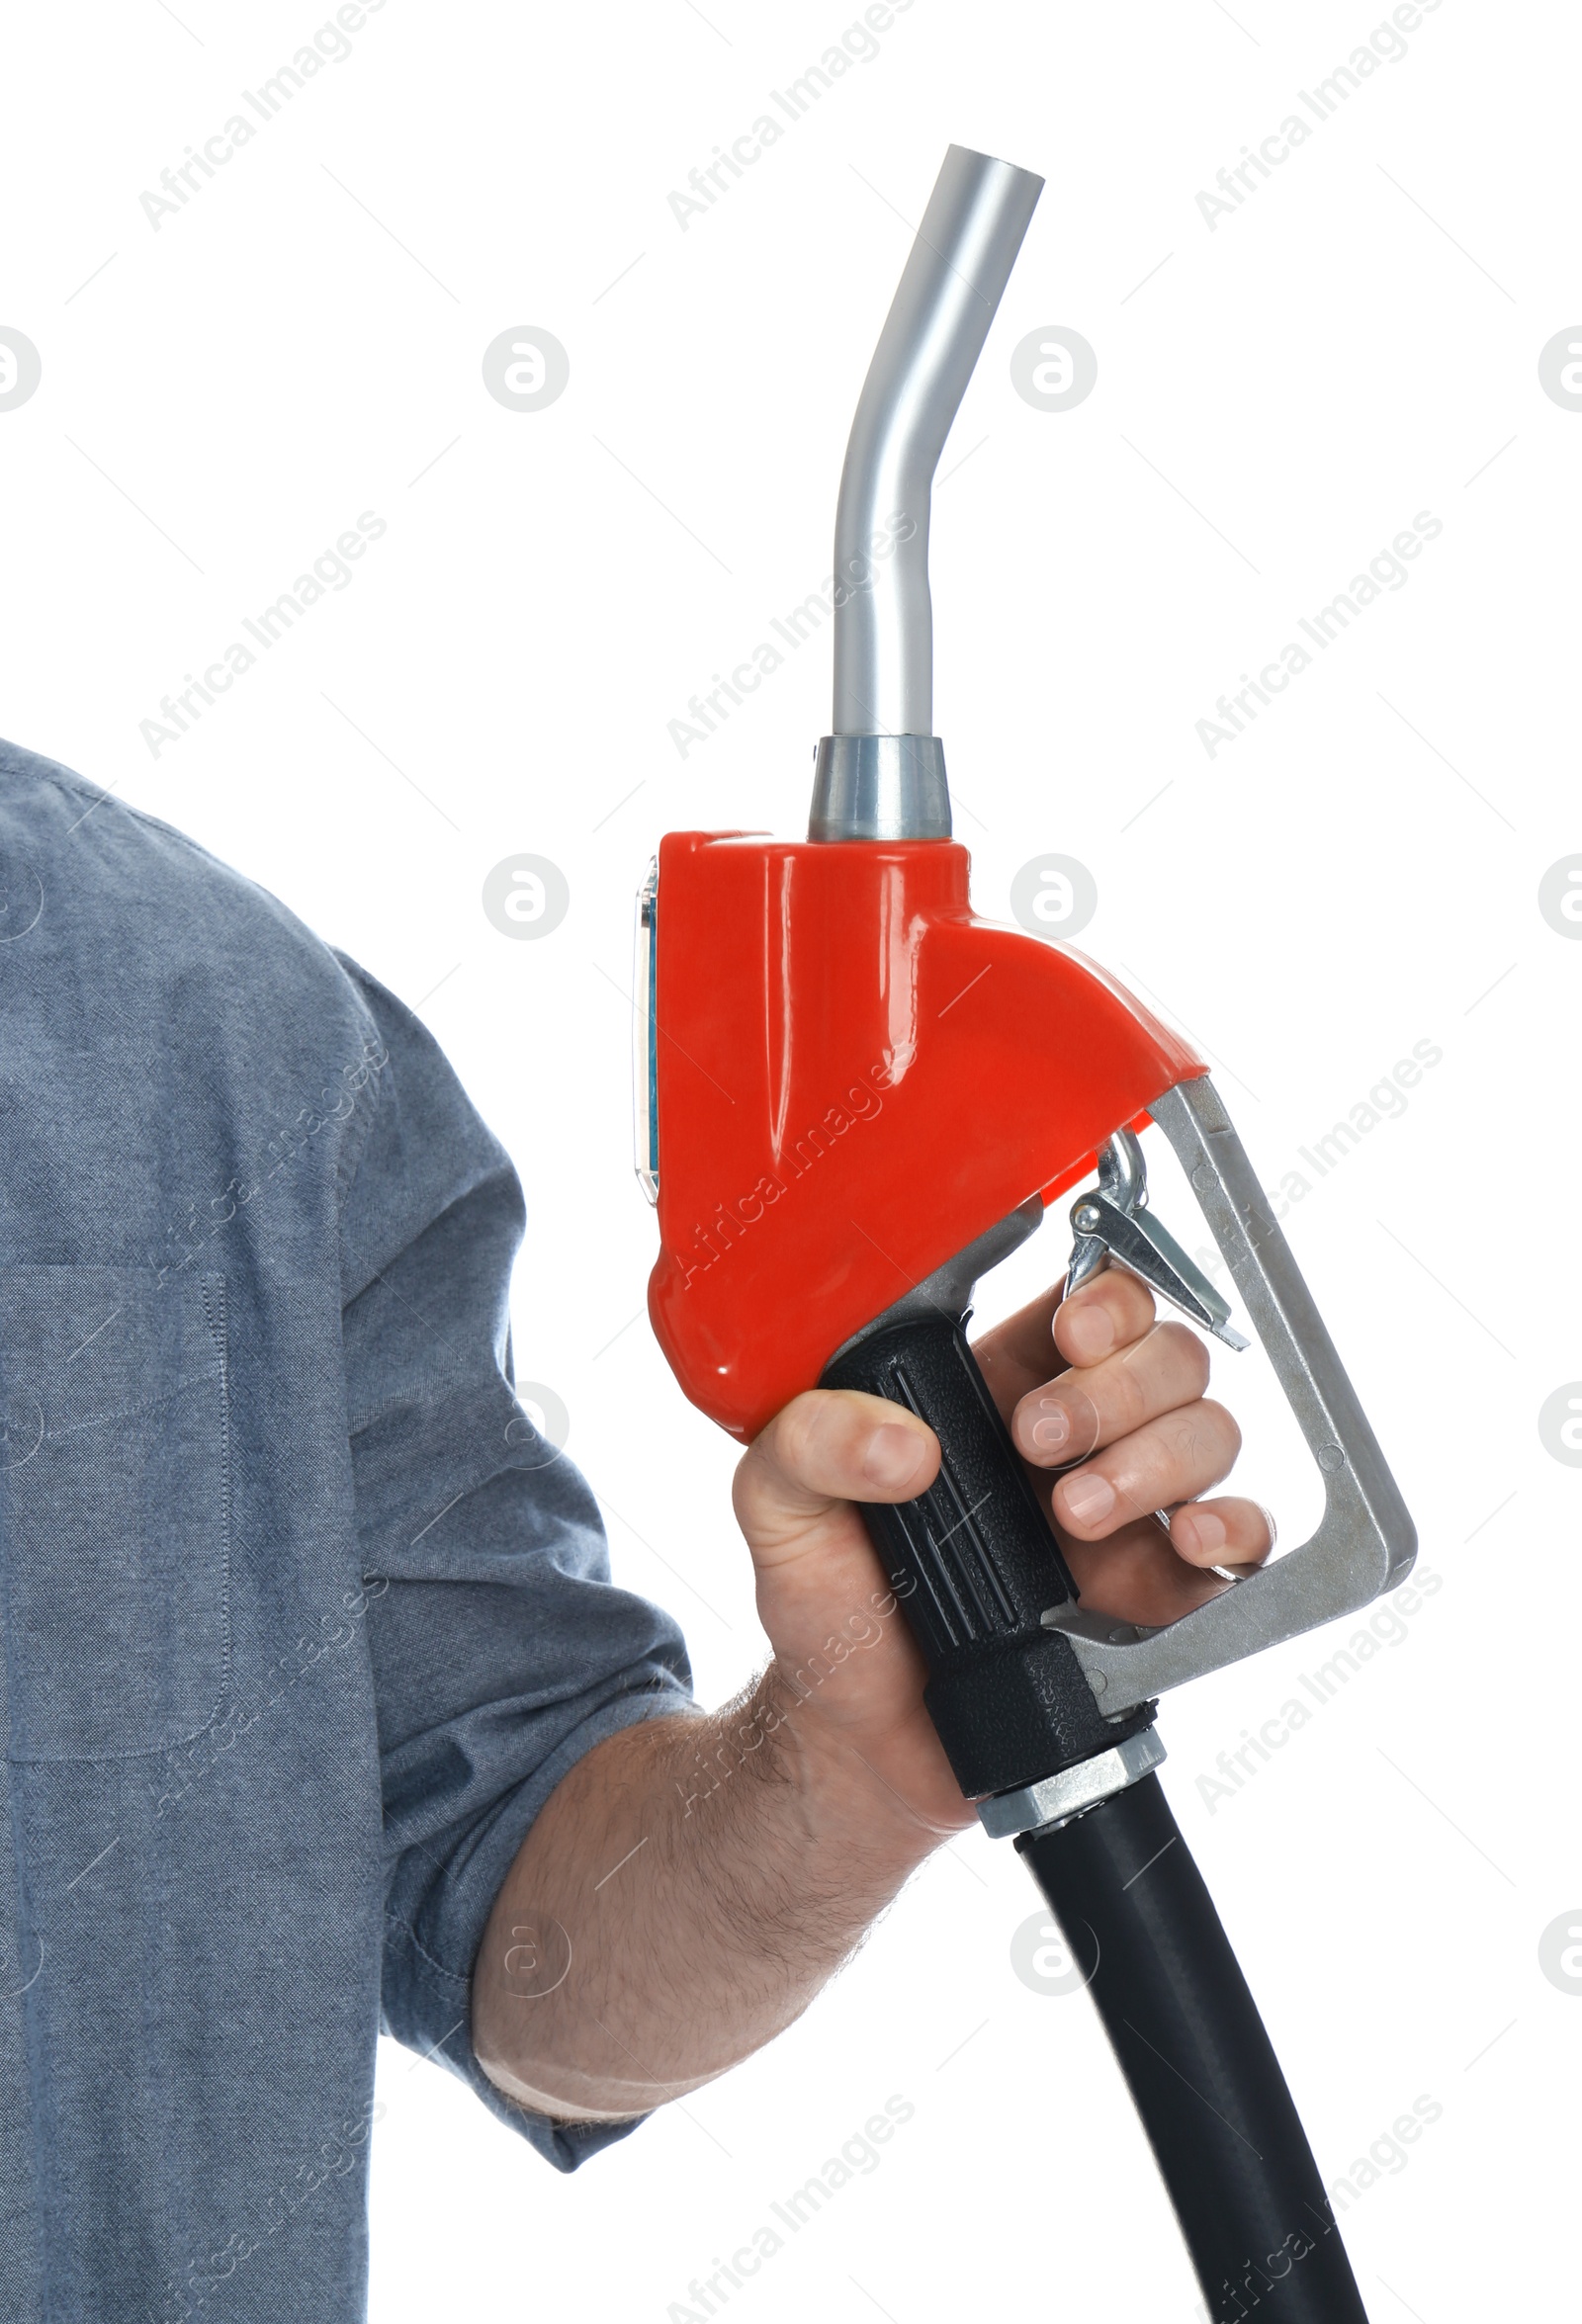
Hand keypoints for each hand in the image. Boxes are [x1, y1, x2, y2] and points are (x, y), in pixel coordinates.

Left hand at [732, 1265, 1272, 1849]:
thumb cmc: (832, 1613)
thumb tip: (902, 1442)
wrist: (861, 1746)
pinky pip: (1246, 1542)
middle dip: (1118, 1387)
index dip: (1104, 1301)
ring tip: (1075, 1513)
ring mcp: (1130, 1518)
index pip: (1089, 1302)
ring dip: (1158, 1458)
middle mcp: (1077, 1442)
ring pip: (1211, 1434)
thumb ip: (808, 1444)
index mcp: (993, 1391)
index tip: (1068, 1336)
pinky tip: (1187, 1543)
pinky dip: (1236, 1529)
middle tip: (1038, 1444)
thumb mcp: (780, 1512)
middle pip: (1168, 1358)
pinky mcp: (1161, 1600)